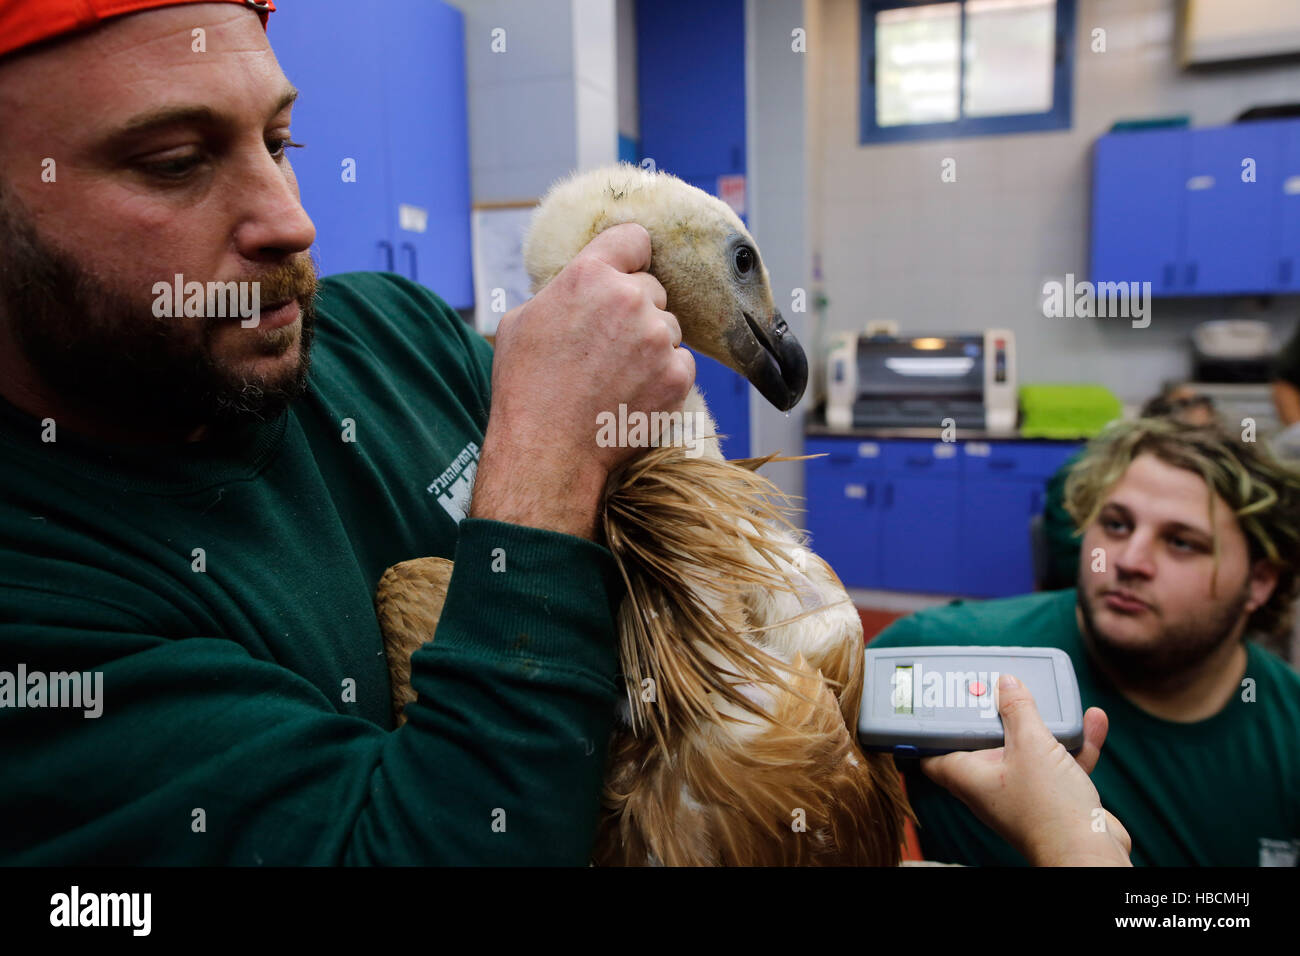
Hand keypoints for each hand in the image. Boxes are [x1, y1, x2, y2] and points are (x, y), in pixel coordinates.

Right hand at [471, 223, 694, 538]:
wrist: (547, 451)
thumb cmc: (525, 388)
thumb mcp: (521, 321)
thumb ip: (561, 291)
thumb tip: (579, 288)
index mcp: (588, 275)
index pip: (634, 238)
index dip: (629, 257)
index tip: (626, 271)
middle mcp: (629, 298)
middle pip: (652, 288)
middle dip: (635, 310)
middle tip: (606, 346)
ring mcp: (658, 338)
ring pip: (668, 328)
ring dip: (651, 345)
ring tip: (615, 376)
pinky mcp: (677, 375)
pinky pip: (680, 363)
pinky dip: (663, 377)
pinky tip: (631, 395)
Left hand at [920, 673, 1132, 865]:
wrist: (1090, 852)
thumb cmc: (1048, 808)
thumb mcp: (1031, 744)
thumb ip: (1018, 709)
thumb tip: (1005, 683)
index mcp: (968, 776)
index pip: (932, 753)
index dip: (930, 729)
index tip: (934, 702)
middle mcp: (990, 786)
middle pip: (983, 743)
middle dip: (994, 714)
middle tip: (996, 685)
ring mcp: (1022, 792)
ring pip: (1026, 749)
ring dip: (1041, 724)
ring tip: (1050, 696)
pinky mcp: (1052, 798)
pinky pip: (1058, 763)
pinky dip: (1073, 743)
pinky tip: (1092, 721)